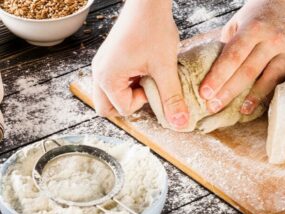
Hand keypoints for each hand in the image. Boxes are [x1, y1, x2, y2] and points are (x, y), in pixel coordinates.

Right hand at [92, 0, 188, 127]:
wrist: (147, 1)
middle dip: (129, 104)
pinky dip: (128, 82)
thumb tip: (179, 123)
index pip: (122, 109)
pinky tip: (143, 69)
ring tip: (145, 77)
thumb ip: (171, 98)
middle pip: (107, 108)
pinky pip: (114, 81)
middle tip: (146, 88)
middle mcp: (98, 72)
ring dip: (129, 93)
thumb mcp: (165, 67)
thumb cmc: (153, 28)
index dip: (143, 102)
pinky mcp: (109, 59)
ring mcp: (102, 64)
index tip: (155, 83)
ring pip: (110, 95)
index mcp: (107, 77)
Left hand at [199, 0, 284, 114]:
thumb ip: (228, 43)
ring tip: (240, 111)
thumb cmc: (262, 15)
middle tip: (213, 107)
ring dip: (253, 98)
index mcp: (253, 28)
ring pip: (269, 80)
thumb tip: (210, 70)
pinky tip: (262, 104)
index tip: (204, 93)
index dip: (217, 77)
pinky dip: (272, 94)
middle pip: (247, 72)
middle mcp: (273, 39)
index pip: (232, 57)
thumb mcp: (240, 21)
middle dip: (228, 92)